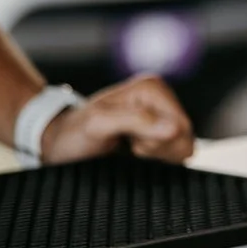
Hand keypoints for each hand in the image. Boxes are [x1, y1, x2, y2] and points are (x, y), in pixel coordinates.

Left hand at [40, 74, 194, 164]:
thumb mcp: (98, 125)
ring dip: (157, 156)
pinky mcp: (162, 132)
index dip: (158, 142)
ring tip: (130, 148)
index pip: (181, 127)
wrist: (61, 143)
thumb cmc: (74, 132)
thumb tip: (174, 128)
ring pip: (183, 147)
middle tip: (129, 145)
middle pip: (185, 137)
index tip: (131, 142)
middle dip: (158, 149)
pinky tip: (135, 153)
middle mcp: (162, 98)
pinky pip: (176, 153)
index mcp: (152, 88)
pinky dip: (157, 159)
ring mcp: (163, 116)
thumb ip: (137, 122)